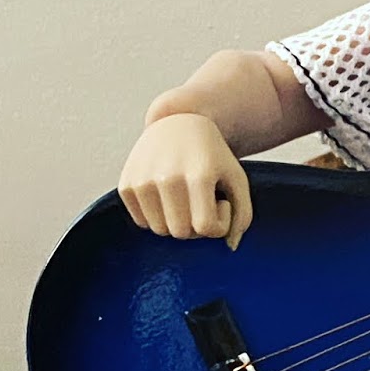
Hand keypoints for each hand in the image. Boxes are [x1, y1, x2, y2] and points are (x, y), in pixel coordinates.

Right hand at [117, 113, 252, 248]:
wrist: (177, 123)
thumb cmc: (213, 156)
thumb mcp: (237, 179)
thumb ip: (243, 215)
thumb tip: (231, 247)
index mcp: (199, 175)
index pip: (206, 228)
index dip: (218, 224)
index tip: (221, 202)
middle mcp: (167, 177)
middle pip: (181, 233)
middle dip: (196, 226)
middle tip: (202, 203)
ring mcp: (142, 180)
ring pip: (160, 231)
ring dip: (176, 222)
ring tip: (184, 197)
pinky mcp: (125, 184)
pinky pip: (142, 223)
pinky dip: (157, 216)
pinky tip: (167, 195)